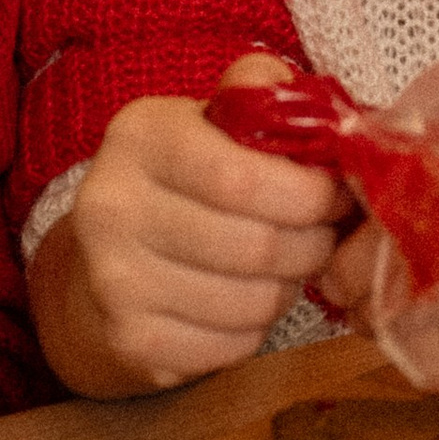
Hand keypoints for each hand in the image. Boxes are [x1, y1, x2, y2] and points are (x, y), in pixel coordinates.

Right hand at [34, 53, 348, 392]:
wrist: (102, 258)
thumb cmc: (184, 177)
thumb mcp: (212, 118)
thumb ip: (262, 94)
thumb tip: (318, 111)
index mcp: (141, 136)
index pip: (244, 178)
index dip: (310, 194)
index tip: (336, 194)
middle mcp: (113, 206)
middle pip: (256, 247)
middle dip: (312, 245)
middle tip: (323, 235)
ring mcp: (114, 281)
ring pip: (251, 302)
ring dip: (287, 288)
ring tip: (283, 266)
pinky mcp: (128, 341)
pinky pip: (231, 345)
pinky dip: (256, 328)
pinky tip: (245, 300)